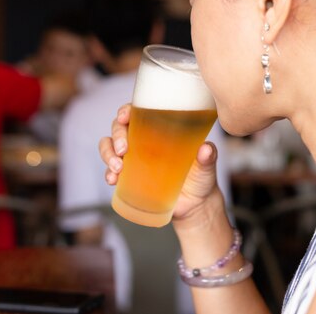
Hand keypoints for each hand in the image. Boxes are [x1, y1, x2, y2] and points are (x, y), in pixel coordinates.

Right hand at [98, 104, 221, 221]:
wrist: (195, 205)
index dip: (126, 110)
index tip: (125, 116)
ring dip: (108, 154)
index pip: (138, 112)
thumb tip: (205, 149)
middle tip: (123, 149)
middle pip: (119, 128)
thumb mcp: (206, 166)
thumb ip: (207, 157)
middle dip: (116, 135)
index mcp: (159, 129)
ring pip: (109, 146)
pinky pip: (111, 171)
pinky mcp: (129, 177)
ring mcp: (133, 159)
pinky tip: (112, 180)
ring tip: (117, 168)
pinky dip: (108, 173)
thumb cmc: (201, 177)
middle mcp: (143, 140)